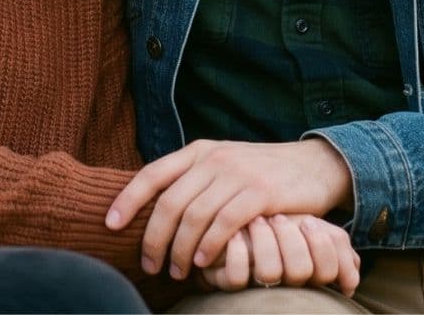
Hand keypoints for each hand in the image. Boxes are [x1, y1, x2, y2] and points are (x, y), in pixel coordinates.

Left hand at [106, 138, 351, 279]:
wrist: (314, 165)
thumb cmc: (261, 173)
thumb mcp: (223, 166)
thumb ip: (193, 181)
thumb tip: (153, 210)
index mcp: (198, 152)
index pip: (152, 174)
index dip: (127, 200)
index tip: (110, 225)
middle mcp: (213, 159)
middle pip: (169, 202)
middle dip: (154, 238)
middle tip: (150, 266)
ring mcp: (237, 174)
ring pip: (194, 216)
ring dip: (181, 250)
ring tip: (177, 272)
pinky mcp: (261, 192)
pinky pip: (225, 222)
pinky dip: (210, 246)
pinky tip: (204, 263)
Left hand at [200, 215, 358, 294]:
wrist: (230, 214)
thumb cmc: (277, 218)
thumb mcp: (311, 225)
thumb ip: (336, 242)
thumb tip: (351, 276)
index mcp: (309, 268)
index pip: (329, 270)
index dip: (321, 246)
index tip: (306, 220)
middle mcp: (285, 281)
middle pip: (301, 272)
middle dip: (291, 240)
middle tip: (279, 218)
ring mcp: (256, 284)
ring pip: (270, 273)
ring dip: (265, 241)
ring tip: (257, 220)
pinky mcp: (225, 282)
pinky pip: (237, 277)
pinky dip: (238, 251)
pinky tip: (236, 232)